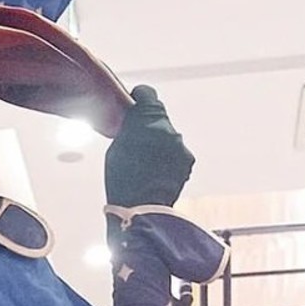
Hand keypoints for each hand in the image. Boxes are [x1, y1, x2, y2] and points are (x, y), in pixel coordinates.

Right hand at [105, 85, 195, 208]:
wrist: (141, 211)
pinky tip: (155, 172)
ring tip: (145, 163)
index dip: (139, 98)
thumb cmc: (123, 182)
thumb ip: (129, 128)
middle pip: (158, 117)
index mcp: (146, 120)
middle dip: (149, 126)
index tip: (135, 102)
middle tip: (136, 141)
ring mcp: (180, 146)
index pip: (147, 94)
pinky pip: (176, 152)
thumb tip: (133, 122)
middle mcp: (168, 129)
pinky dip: (168, 159)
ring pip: (168, 136)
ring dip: (159, 144)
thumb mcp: (116, 148)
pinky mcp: (187, 161)